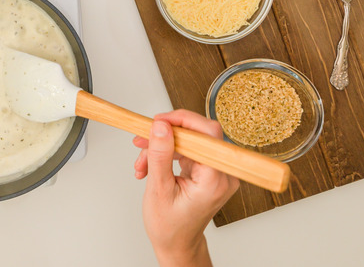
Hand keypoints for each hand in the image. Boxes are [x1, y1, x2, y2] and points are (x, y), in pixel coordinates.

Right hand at [132, 109, 238, 266]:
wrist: (176, 243)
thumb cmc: (170, 226)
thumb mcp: (158, 190)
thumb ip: (160, 155)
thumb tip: (161, 126)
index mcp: (215, 180)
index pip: (207, 134)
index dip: (183, 121)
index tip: (159, 121)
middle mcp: (222, 173)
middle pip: (197, 135)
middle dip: (166, 135)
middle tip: (143, 138)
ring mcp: (215, 171)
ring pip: (188, 141)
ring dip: (161, 147)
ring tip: (142, 162)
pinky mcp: (206, 170)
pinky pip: (186, 150)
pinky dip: (166, 154)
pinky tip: (149, 165)